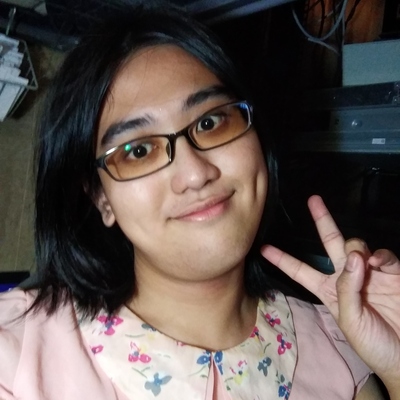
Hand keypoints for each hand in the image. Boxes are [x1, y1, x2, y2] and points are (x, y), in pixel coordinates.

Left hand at [261, 195, 399, 391]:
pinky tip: (377, 264)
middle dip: (322, 220)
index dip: (283, 259)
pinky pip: (384, 256)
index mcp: (328, 290)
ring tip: (361, 263)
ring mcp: (369, 273)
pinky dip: (380, 256)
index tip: (264, 249)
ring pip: (355, 245)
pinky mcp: (392, 274)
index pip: (300, 271)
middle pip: (330, 242)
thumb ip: (347, 289)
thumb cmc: (373, 345)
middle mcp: (346, 277)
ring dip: (355, 248)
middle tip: (313, 200)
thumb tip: (353, 257)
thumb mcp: (350, 321)